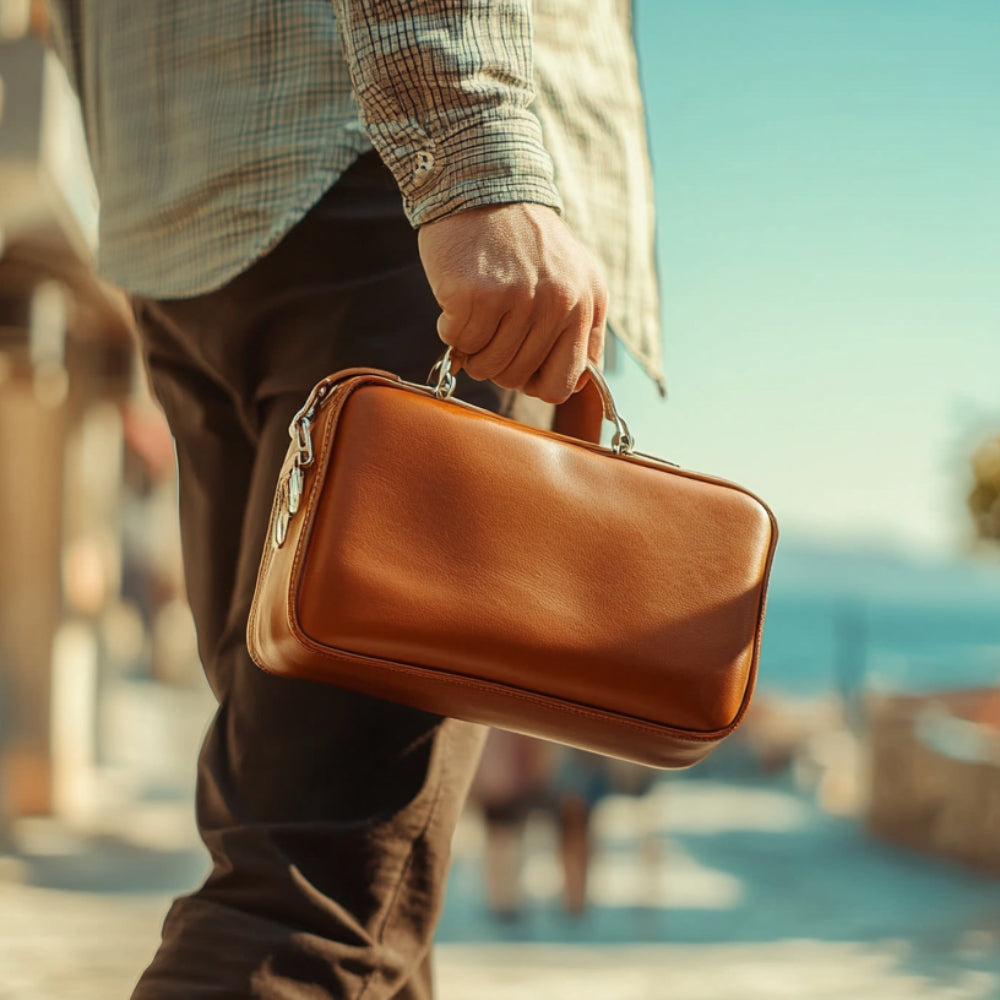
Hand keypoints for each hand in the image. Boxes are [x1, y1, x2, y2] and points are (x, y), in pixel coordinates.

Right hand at [417, 203, 606, 403]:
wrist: (483, 186)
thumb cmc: (523, 240)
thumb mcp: (573, 278)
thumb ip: (581, 331)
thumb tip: (577, 386)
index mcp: (588, 304)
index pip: (564, 383)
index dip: (534, 383)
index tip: (520, 367)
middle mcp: (559, 303)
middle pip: (516, 377)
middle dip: (496, 363)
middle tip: (489, 331)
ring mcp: (518, 299)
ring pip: (486, 365)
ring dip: (472, 348)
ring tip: (476, 315)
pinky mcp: (477, 293)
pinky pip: (457, 342)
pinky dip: (450, 329)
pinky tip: (458, 299)